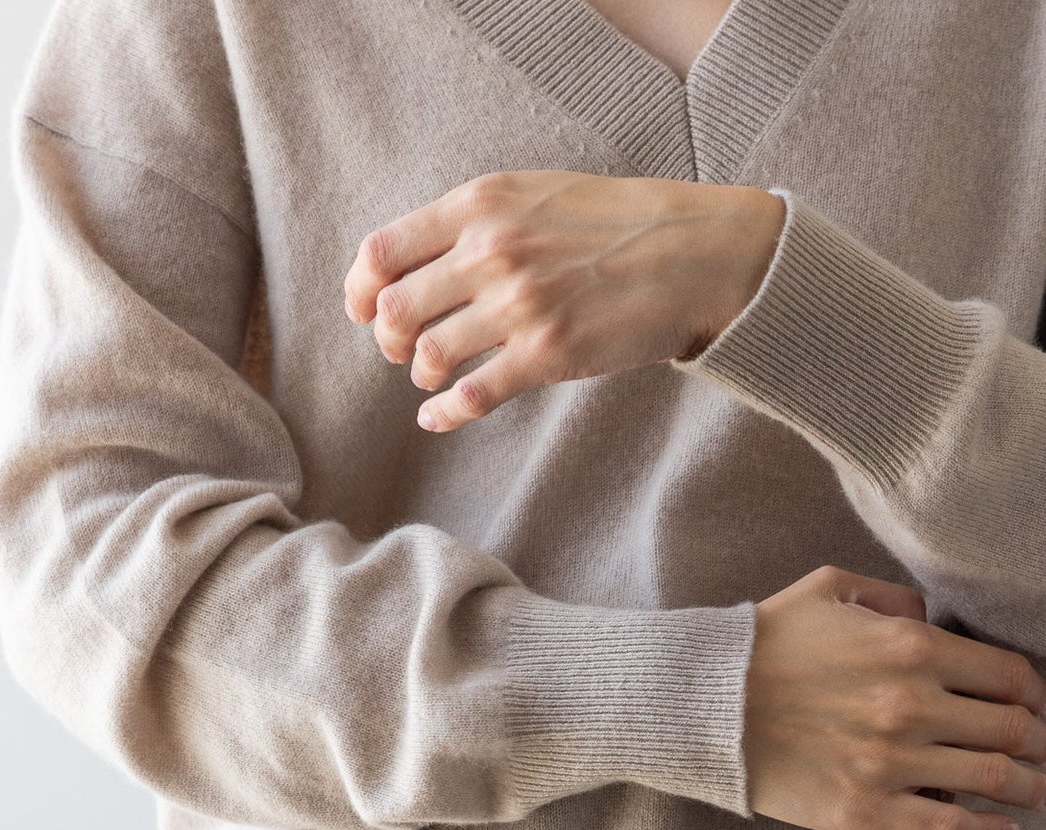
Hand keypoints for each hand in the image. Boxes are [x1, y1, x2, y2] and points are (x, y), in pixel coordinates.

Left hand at [345, 173, 783, 431]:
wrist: (686, 254)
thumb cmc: (610, 225)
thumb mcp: (531, 195)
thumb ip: (473, 222)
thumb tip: (415, 264)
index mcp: (480, 206)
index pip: (382, 251)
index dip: (359, 289)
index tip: (362, 309)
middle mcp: (491, 252)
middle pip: (395, 308)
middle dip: (387, 339)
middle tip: (399, 350)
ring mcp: (519, 306)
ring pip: (429, 354)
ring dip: (420, 373)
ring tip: (433, 377)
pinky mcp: (549, 355)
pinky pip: (473, 395)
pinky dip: (444, 413)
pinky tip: (437, 418)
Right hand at [745, 569, 1045, 829]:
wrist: (704, 705)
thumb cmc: (765, 642)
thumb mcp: (831, 588)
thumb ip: (895, 599)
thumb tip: (936, 622)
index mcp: (910, 647)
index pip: (1007, 675)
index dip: (1035, 693)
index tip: (1037, 705)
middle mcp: (911, 705)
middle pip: (1009, 730)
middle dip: (1042, 743)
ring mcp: (892, 763)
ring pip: (991, 781)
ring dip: (1031, 790)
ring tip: (1044, 794)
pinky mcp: (868, 811)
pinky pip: (949, 829)